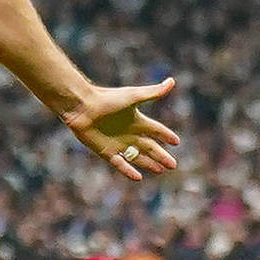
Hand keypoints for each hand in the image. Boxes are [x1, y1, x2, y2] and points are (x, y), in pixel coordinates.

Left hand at [63, 79, 180, 181]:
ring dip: (149, 164)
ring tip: (161, 170)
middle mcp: (129, 133)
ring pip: (138, 157)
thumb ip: (153, 93)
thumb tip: (172, 81)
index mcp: (137, 120)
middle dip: (161, 155)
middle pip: (150, 147)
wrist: (83, 107)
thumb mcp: (133, 96)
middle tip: (173, 165)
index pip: (156, 130)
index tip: (176, 142)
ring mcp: (118, 144)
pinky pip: (120, 164)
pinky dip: (129, 171)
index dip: (166, 135)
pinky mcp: (107, 152)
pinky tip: (139, 178)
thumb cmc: (108, 99)